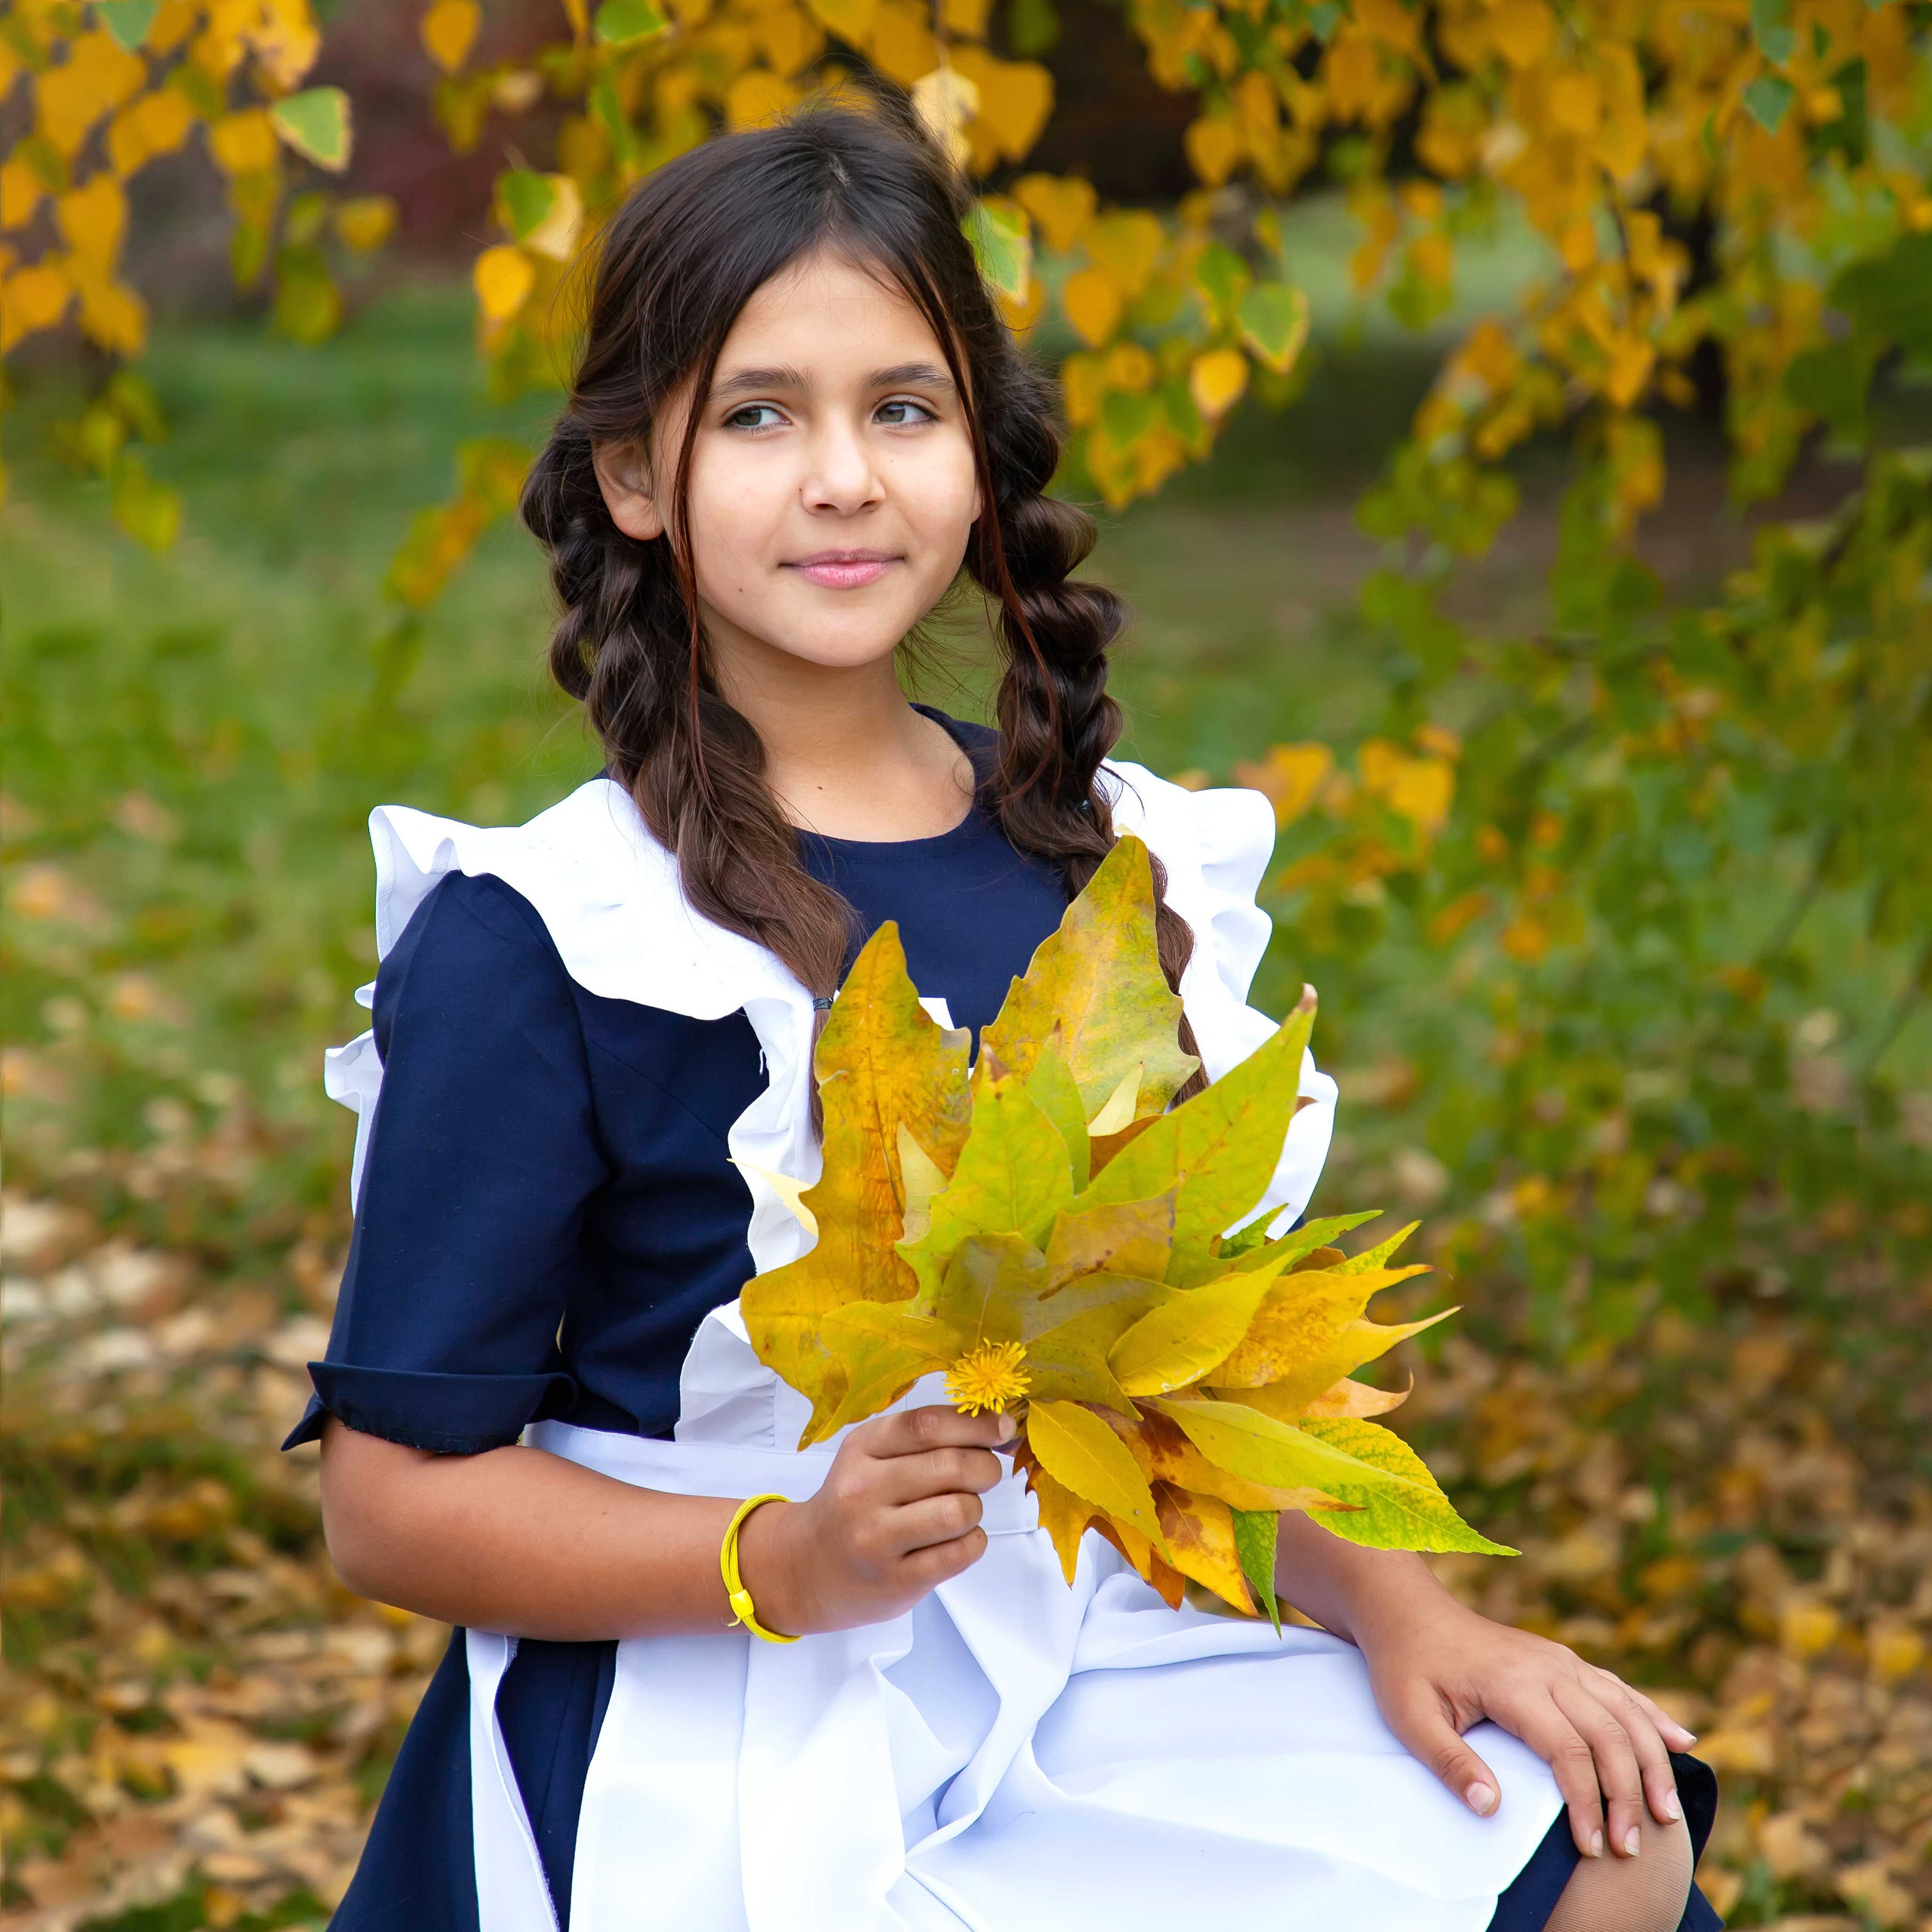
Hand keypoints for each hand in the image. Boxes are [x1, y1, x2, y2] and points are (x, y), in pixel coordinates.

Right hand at [734, 1405, 1010, 1634]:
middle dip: (986, 1467)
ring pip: (960, 1511)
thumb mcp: (871, 1456)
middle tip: (985, 1473)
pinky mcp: (895, 1581)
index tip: (1003, 1428)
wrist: (807, 1567)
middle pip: (951, 1466)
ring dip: (975, 1508)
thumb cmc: (854, 1504)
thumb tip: (999, 1429)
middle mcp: (863, 1490)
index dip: (976, 1423)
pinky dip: (973, 1541)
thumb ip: (925, 1439)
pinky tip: (956, 1539)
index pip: (927, 1424)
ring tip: (961, 1511)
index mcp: (861, 1448)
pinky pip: (960, 1553)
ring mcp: (877, 1539)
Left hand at [1354, 1595, 1696, 1859]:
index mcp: (1514, 1683)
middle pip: (1608, 1734)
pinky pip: (1618, 1688)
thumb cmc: (1405, 1667)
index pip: (1568, 1750)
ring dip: (1652, 1762)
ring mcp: (1560, 1660)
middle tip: (1632, 1848)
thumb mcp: (1408, 1717)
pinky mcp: (1564, 1661)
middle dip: (1629, 1794)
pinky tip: (1681, 1742)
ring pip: (1624, 1710)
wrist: (1409, 1612)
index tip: (1591, 1848)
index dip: (1587, 1802)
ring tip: (1667, 1814)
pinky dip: (1651, 1716)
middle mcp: (1548, 1667)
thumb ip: (1448, 1762)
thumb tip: (1490, 1808)